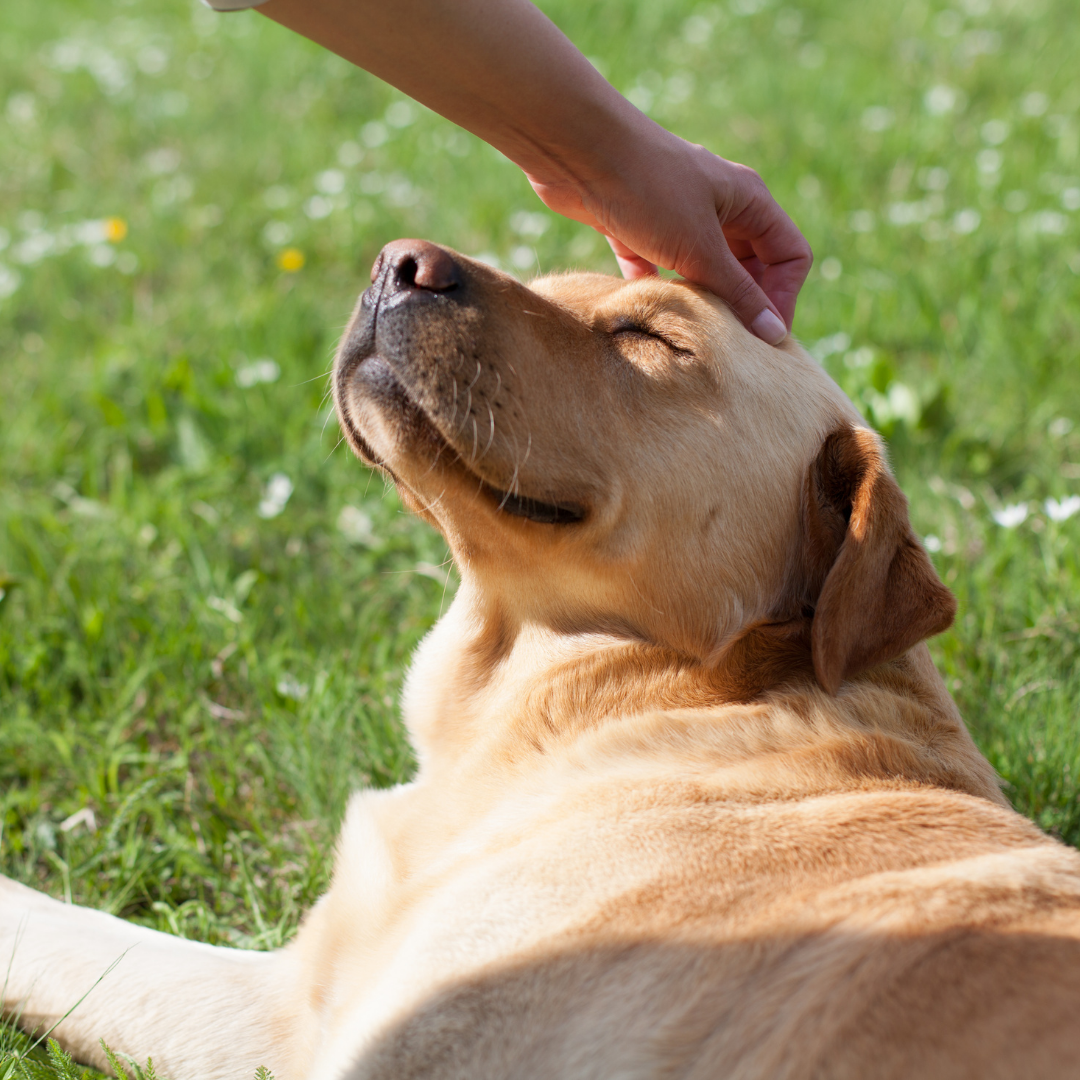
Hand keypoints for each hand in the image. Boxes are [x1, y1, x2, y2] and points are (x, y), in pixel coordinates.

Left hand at [527, 122, 810, 344]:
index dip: (783, 297)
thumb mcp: (701, 248)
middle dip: (742, 304)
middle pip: (748, 266)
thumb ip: (738, 292)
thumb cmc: (648, 189)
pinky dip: (658, 290)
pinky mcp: (635, 228)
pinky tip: (649, 313)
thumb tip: (774, 334)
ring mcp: (675, 216)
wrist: (576, 152)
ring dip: (701, 300)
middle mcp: (718, 206)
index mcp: (748, 200)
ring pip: (702, 270)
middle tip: (726, 343)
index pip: (789, 254)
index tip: (763, 338)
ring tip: (692, 333)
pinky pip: (657, 268)